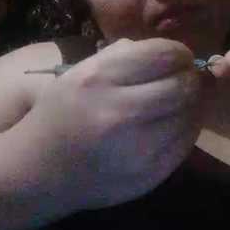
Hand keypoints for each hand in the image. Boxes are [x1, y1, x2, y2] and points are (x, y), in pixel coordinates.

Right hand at [14, 37, 203, 211]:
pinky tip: (172, 124)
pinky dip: (185, 129)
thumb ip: (122, 56)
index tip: (178, 57)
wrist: (38, 173)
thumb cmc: (59, 114)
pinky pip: (185, 145)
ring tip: (178, 101)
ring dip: (191, 104)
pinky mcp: (148, 176)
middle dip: (190, 78)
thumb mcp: (77, 73)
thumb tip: (170, 53)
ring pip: (190, 116)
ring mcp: (136, 150)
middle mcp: (120, 113)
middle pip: (183, 86)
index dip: (179, 52)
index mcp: (99, 80)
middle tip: (185, 78)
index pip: (164, 55)